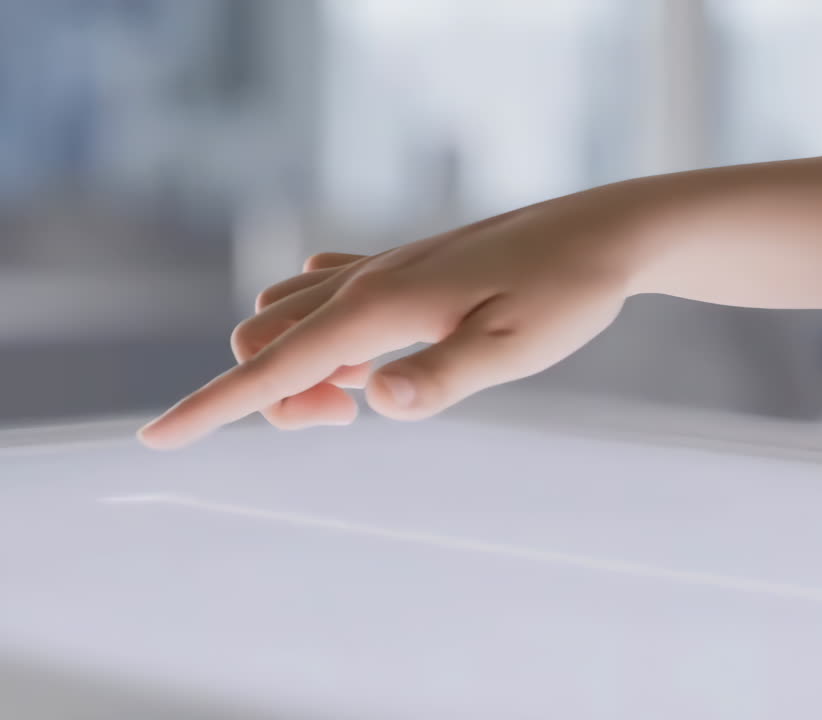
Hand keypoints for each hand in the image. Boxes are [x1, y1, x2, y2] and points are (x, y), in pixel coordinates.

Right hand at [138, 192, 640, 448]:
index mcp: (381, 306)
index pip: (276, 365)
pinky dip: (318, 332)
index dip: (213, 407)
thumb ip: (442, 376)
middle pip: (262, 341)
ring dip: (295, 364)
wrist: (599, 235)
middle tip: (351, 414)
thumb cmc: (566, 294)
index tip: (158, 439)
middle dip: (273, 393)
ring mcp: (381, 268)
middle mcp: (366, 281)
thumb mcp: (516, 348)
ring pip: (285, 316)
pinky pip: (321, 293)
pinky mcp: (403, 267)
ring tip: (364, 389)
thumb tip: (374, 402)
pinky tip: (368, 351)